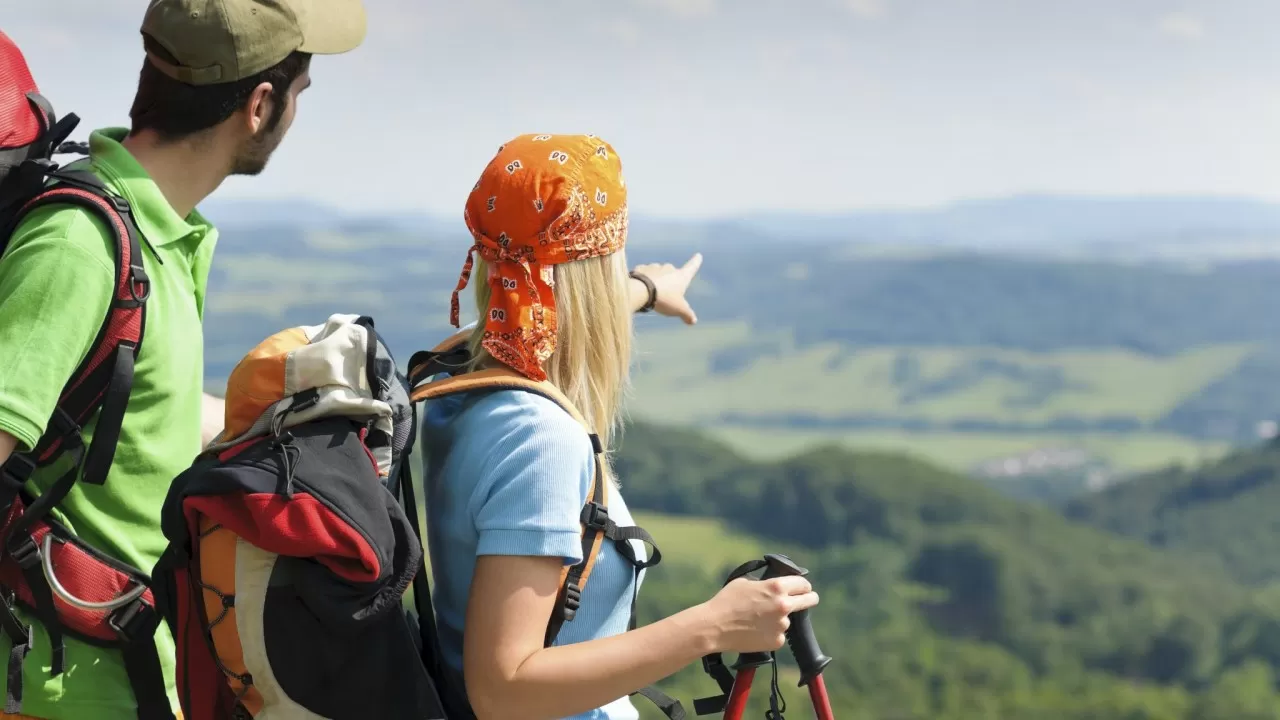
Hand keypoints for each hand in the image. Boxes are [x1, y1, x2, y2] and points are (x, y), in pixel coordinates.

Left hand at [632, 253, 702, 324]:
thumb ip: (687, 315)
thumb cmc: (664, 299)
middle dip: (670, 280)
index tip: (698, 255)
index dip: (696, 262)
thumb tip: (693, 321)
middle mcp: (669, 268)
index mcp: (680, 277)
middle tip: (666, 293)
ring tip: (651, 293)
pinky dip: (644, 279)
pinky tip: (641, 288)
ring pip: (657, 272)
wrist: (640, 291)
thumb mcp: (678, 309)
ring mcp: (654, 267)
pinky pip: (644, 273)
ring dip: (656, 280)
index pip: (691, 267)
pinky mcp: (641, 269)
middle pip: (672, 272)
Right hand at [700, 575, 818, 653]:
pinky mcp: (777, 641)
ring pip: (788, 620)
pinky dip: (771, 633)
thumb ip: (764, 581)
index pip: (804, 584)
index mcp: (777, 587)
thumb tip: (773, 583)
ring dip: (780, 619)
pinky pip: (779, 635)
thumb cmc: (726, 601)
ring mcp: (782, 625)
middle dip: (809, 599)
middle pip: (810, 600)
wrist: (715, 626)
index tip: (802, 589)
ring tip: (759, 620)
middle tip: (803, 601)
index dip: (803, 586)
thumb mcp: (745, 581)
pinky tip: (756, 630)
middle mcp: (784, 605)